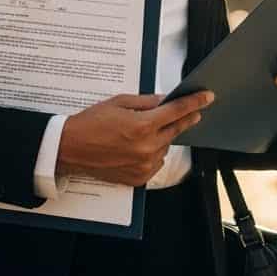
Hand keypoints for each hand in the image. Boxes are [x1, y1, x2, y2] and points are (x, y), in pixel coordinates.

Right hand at [56, 91, 213, 186]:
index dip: (194, 103)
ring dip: (162, 137)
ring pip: (165, 146)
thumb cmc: (91, 122)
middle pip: (175, 130)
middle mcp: (146, 147)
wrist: (70, 148)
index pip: (177, 111)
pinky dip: (153, 153)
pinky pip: (156, 163)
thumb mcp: (119, 103)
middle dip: (183, 119)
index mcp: (142, 125)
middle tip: (190, 111)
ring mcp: (143, 165)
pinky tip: (138, 147)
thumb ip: (146, 102)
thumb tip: (166, 100)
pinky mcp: (138, 178)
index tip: (207, 97)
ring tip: (142, 131)